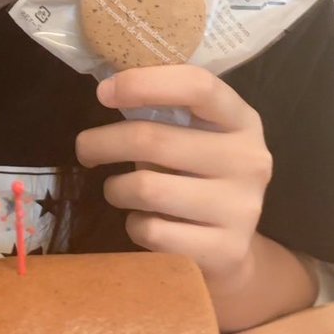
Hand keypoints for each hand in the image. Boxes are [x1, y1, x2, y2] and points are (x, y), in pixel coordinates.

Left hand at [75, 65, 272, 283]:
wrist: (232, 248)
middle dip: (103, 142)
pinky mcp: (225, 249)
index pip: (197, 86)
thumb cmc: (198, 177)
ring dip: (116, 189)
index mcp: (241, 120)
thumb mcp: (195, 137)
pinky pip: (152, 231)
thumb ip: (163, 112)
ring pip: (146, 188)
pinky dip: (134, 225)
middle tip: (85, 149)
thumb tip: (107, 89)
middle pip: (153, 139)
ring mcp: (241, 207)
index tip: (104, 93)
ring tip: (119, 190)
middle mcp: (249, 159)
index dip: (143, 84)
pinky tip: (144, 221)